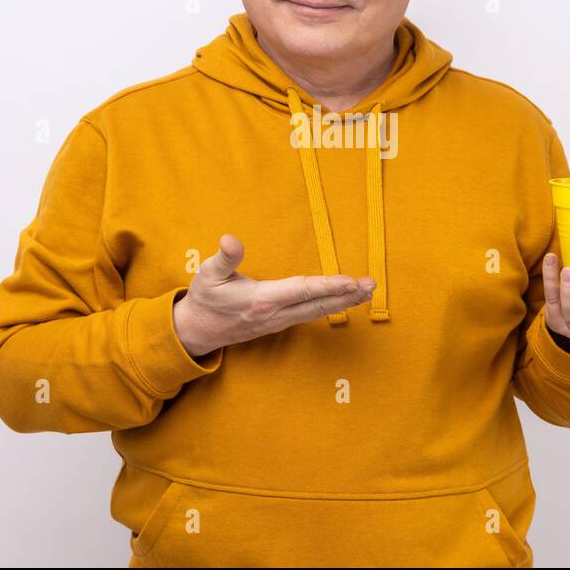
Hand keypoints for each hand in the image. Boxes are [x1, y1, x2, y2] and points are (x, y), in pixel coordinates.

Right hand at [172, 234, 376, 357]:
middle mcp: (275, 314)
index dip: (328, 286)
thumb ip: (224, 257)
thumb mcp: (207, 275)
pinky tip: (346, 301)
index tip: (350, 281)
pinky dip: (331, 307)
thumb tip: (230, 239)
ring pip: (318, 312)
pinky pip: (311, 314)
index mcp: (261, 299)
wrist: (198, 331)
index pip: (302, 291)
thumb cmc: (204, 299)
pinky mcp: (280, 323)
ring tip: (367, 291)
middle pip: (318, 305)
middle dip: (346, 295)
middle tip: (371, 285)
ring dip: (344, 302)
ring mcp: (279, 321)